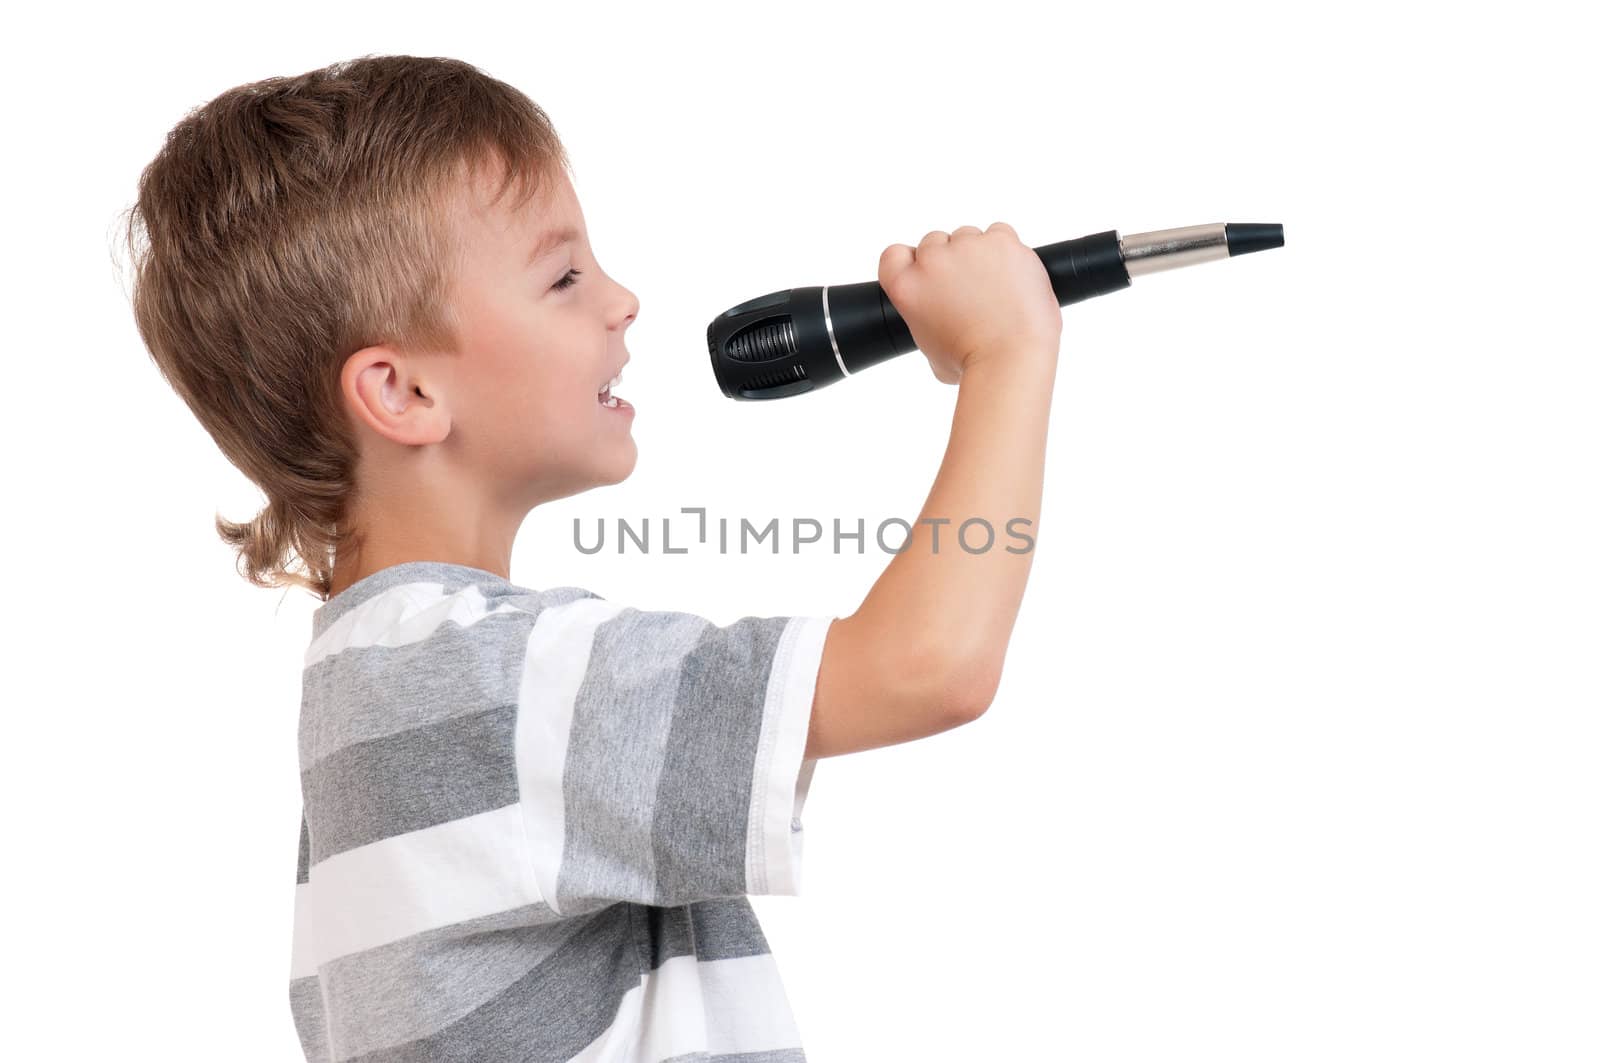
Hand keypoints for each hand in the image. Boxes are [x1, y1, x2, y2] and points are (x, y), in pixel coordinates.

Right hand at [877, 222, 1062, 384]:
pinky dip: (1005, 251)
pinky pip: (999, 233)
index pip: (894, 255)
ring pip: (968, 236)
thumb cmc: (975, 363)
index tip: (927, 274)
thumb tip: (941, 314)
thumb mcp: (930, 349)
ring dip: (978, 255)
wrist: (1012, 359)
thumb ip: (927, 319)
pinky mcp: (1001, 242)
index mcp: (907, 287)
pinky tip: (1010, 278)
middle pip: (934, 242)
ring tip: (994, 289)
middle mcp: (932, 261)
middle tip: (969, 290)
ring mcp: (967, 247)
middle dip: (950, 262)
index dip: (912, 262)